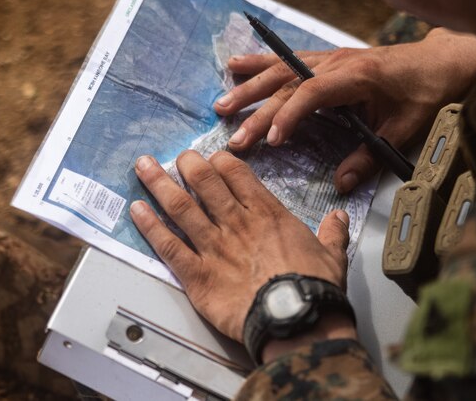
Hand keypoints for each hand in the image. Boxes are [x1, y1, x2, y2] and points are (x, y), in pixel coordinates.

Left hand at [130, 150, 352, 342]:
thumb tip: (339, 219)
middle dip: (187, 165)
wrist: (296, 320)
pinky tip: (137, 210)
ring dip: (159, 184)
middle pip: (204, 183)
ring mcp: (214, 248)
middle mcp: (236, 224)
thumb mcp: (332, 255)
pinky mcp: (198, 276)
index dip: (220, 162)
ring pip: (181, 207)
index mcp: (267, 215)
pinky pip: (169, 246)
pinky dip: (150, 227)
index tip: (212, 157)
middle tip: (178, 156)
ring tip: (143, 167)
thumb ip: (332, 233)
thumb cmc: (314, 289)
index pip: (237, 175)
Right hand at [214, 28, 475, 192]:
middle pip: (288, 83)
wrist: (442, 61)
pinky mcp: (327, 58)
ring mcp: (330, 57)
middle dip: (257, 108)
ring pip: (281, 69)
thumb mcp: (404, 129)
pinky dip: (260, 64)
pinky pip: (287, 59)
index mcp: (357, 77)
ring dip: (249, 85)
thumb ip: (371, 156)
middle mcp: (337, 62)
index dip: (290, 115)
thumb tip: (341, 183)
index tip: (272, 141)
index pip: (313, 93)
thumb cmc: (426, 93)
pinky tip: (235, 66)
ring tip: (222, 102)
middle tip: (231, 133)